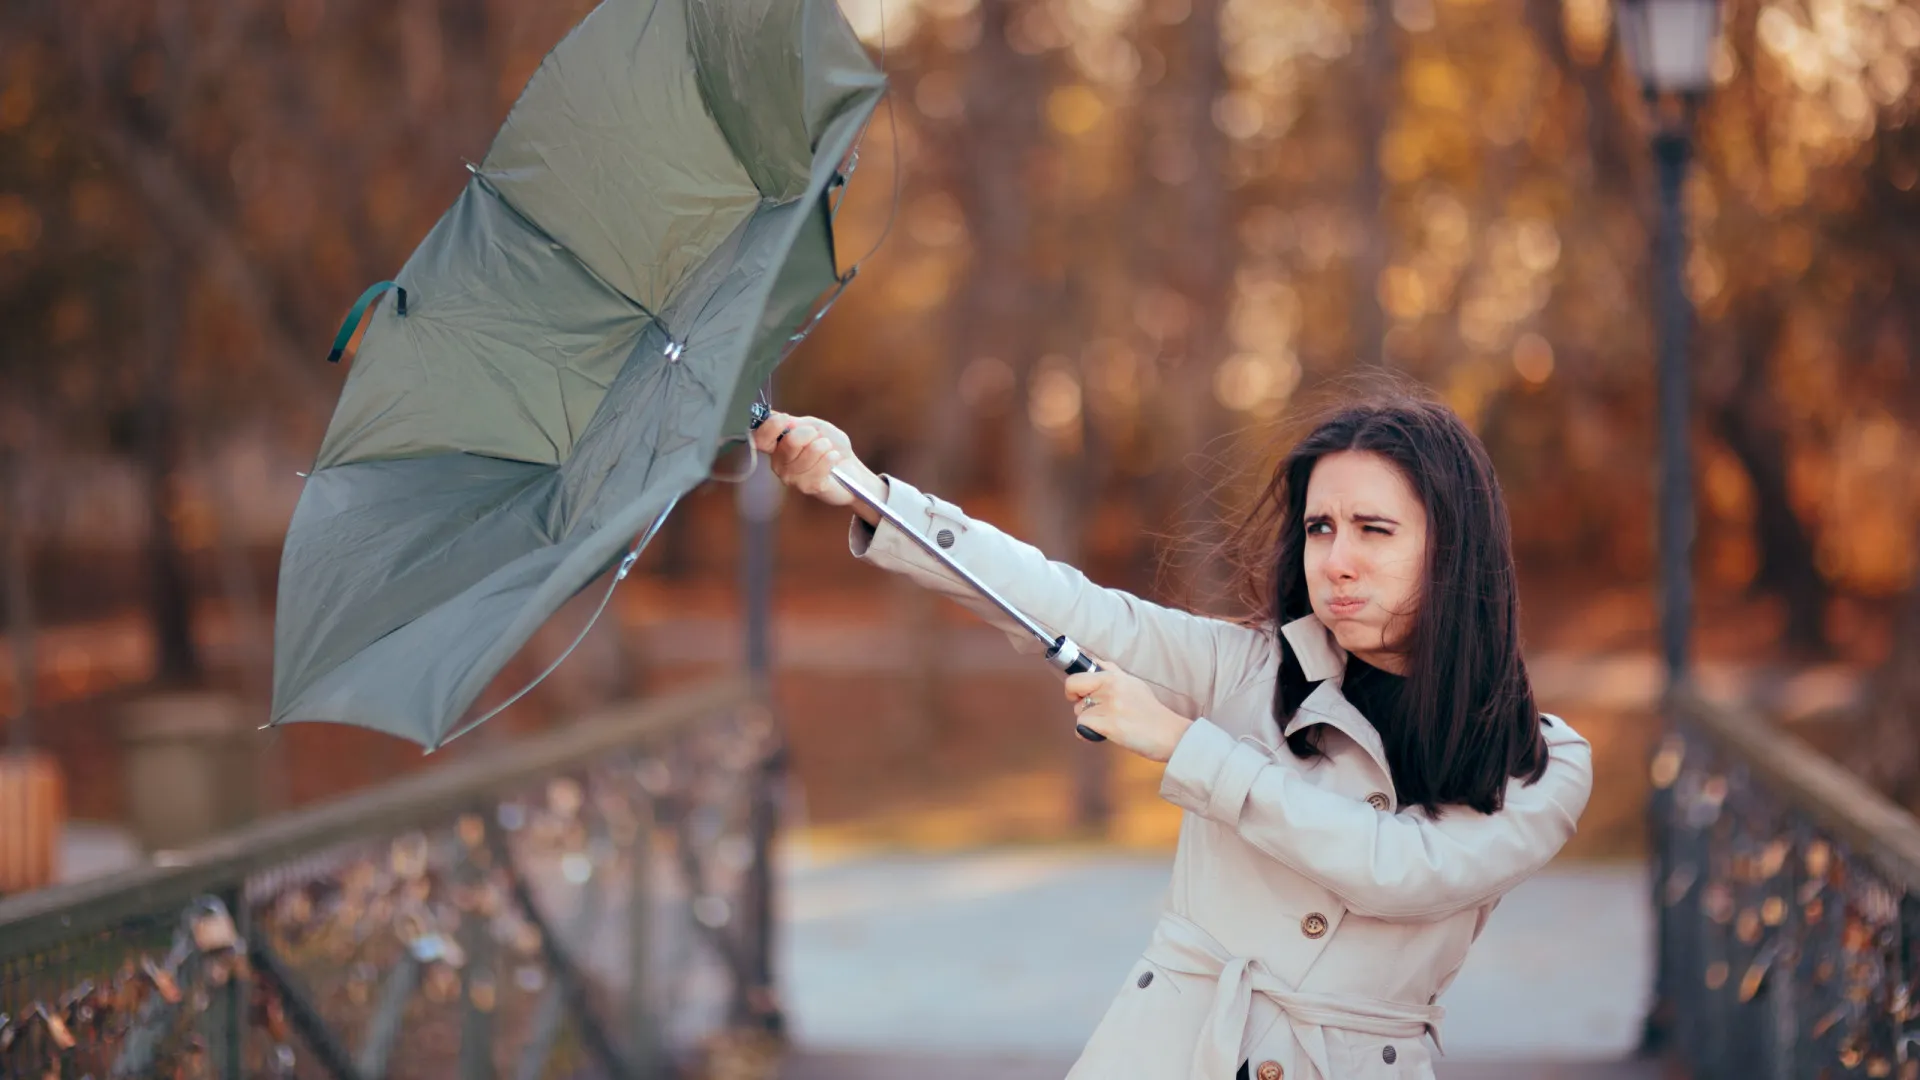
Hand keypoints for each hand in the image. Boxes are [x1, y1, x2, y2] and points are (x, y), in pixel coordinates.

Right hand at [749, 411, 884, 524]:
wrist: (850, 467)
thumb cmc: (830, 445)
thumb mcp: (814, 426)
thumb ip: (797, 423)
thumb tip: (781, 420)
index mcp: (776, 446)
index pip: (760, 438)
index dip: (770, 427)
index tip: (785, 418)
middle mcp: (779, 464)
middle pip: (788, 443)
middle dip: (808, 433)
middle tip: (816, 435)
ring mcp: (792, 478)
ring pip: (808, 454)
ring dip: (823, 446)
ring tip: (828, 449)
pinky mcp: (808, 487)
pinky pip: (820, 467)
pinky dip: (831, 458)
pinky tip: (833, 458)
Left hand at [1064, 663, 1192, 762]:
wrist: (1169, 733)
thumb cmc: (1151, 712)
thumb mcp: (1134, 684)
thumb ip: (1113, 673)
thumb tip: (1095, 662)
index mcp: (1115, 676)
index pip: (1077, 676)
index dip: (1073, 688)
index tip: (1078, 695)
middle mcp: (1111, 687)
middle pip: (1074, 693)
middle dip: (1081, 705)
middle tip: (1097, 713)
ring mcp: (1110, 705)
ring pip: (1079, 713)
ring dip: (1089, 722)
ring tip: (1110, 724)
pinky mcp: (1109, 724)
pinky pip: (1081, 728)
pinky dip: (1088, 735)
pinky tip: (1104, 734)